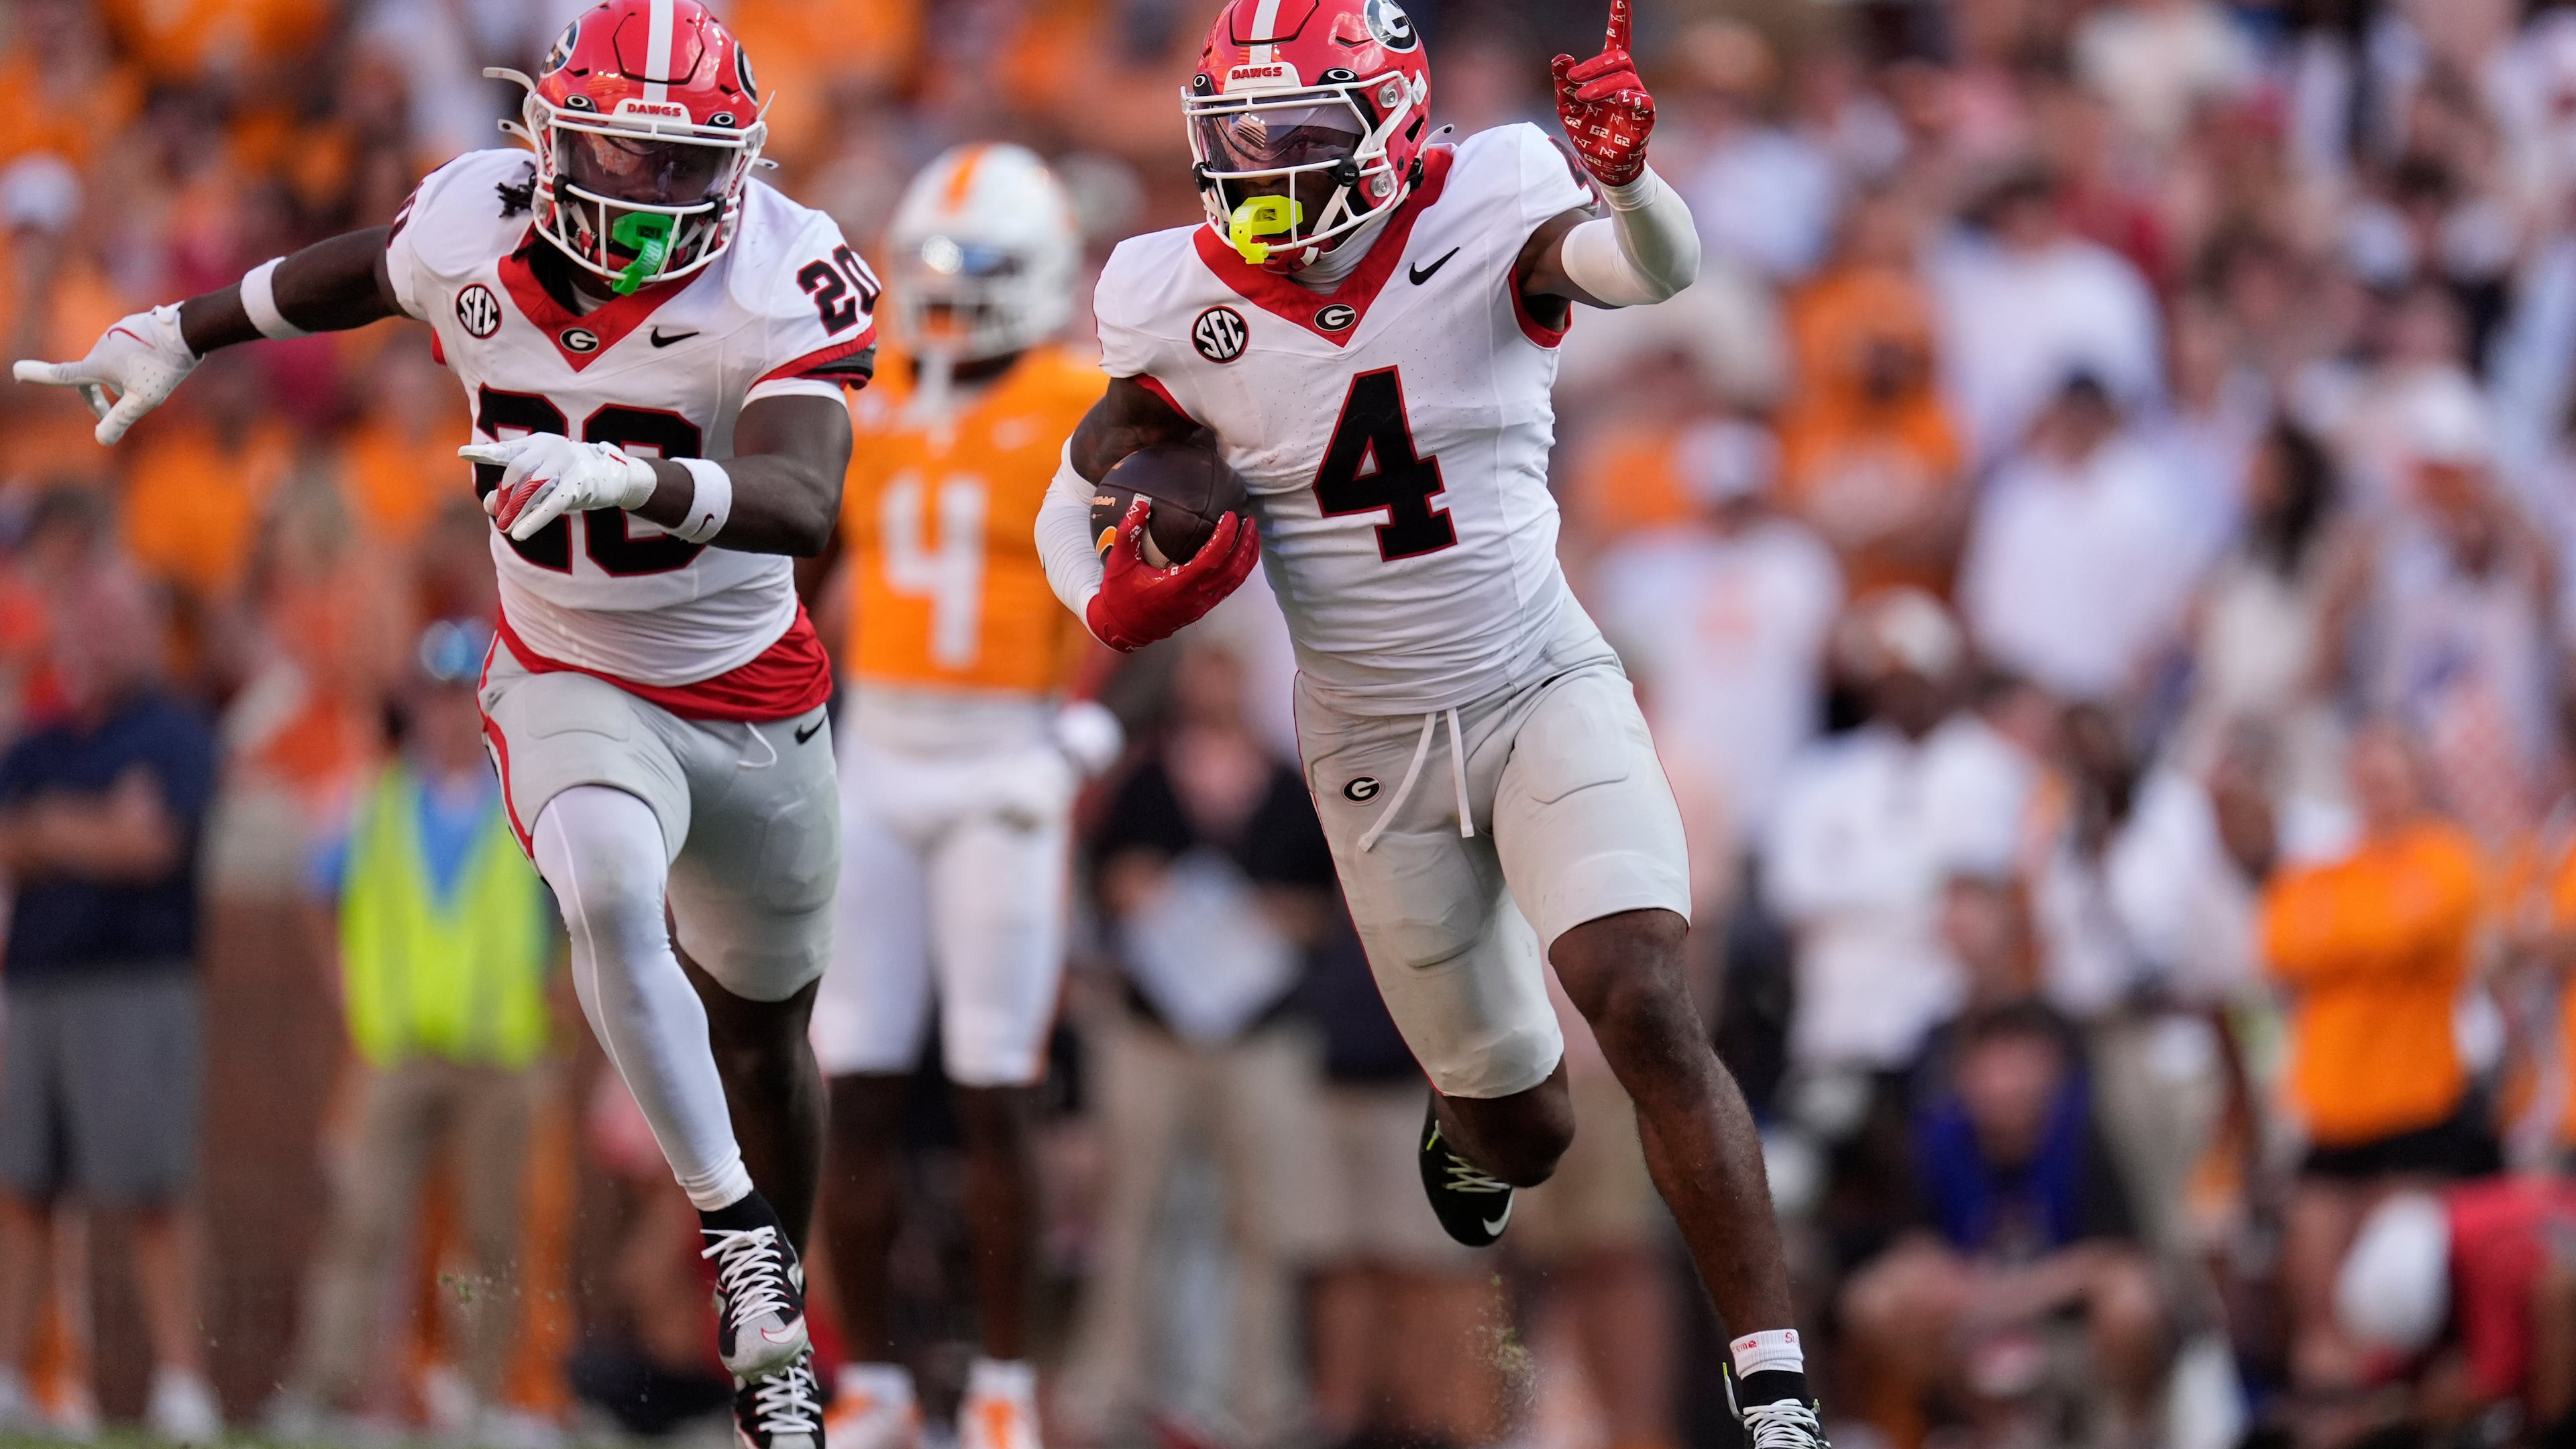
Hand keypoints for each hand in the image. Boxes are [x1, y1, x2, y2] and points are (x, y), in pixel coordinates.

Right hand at [12, 305, 198, 445]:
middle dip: (96, 398)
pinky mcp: (132, 325)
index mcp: (96, 363)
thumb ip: (120, 420)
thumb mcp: (143, 400)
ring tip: (143, 390)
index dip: (37, 376)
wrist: (188, 329)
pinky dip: (131, 364)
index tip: (17, 372)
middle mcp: (101, 345)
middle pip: (90, 376)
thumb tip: (101, 440)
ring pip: (111, 364)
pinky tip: (154, 368)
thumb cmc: (164, 367)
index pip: (62, 375)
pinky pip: (126, 349)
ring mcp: (116, 333)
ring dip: (118, 381)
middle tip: (110, 415)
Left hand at [461, 434, 657, 539]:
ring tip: (504, 527)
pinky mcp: (580, 485)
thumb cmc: (570, 476)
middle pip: (517, 472)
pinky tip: (519, 533)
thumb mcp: (543, 476)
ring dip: (515, 511)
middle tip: (495, 513)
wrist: (614, 475)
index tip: (463, 454)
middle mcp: (552, 449)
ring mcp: (567, 465)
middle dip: (504, 495)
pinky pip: (552, 505)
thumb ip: (517, 486)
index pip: (508, 449)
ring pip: (532, 489)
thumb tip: (489, 504)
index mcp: (539, 443)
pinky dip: (534, 520)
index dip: (486, 453)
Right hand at [1085, 497, 1258, 651]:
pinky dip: (1241, 568)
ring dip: (1247, 555)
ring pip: (1236, 580)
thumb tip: (1141, 504)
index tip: (1231, 515)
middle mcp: (1195, 597)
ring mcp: (1202, 604)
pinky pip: (1230, 587)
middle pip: (1233, 569)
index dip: (1225, 536)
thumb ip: (1128, 531)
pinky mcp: (1203, 607)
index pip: (1212, 559)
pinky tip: (1241, 552)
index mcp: (1177, 585)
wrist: (1122, 628)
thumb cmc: (1120, 594)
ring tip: (1252, 533)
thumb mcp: (1119, 561)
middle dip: (1246, 543)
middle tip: (1250, 519)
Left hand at [1551, 0, 1654, 188]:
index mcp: (1608, 75)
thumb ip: (1563, 82)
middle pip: (1619, 58)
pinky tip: (1620, 99)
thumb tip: (1560, 57)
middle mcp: (1626, 82)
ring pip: (1626, 78)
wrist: (1599, 165)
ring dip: (1602, 85)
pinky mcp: (1644, 119)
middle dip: (1595, 66)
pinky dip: (1632, 98)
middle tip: (1573, 80)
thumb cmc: (1587, 133)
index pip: (1617, 40)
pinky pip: (1644, 102)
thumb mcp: (1567, 106)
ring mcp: (1637, 99)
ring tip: (1583, 98)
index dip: (1619, 19)